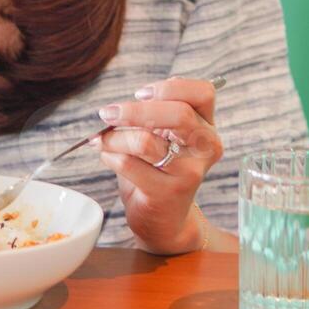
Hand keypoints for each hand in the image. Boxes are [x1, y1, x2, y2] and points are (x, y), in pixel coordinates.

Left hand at [96, 75, 222, 253]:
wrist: (165, 220)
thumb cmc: (160, 171)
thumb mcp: (166, 137)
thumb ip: (160, 112)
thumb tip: (137, 96)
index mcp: (207, 127)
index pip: (203, 93)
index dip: (170, 87)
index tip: (140, 94)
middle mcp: (206, 147)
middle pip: (178, 113)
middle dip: (135, 110)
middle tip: (108, 113)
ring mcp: (189, 172)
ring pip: (146, 141)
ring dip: (114, 137)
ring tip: (101, 140)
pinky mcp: (168, 192)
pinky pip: (130, 165)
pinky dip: (110, 156)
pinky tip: (107, 157)